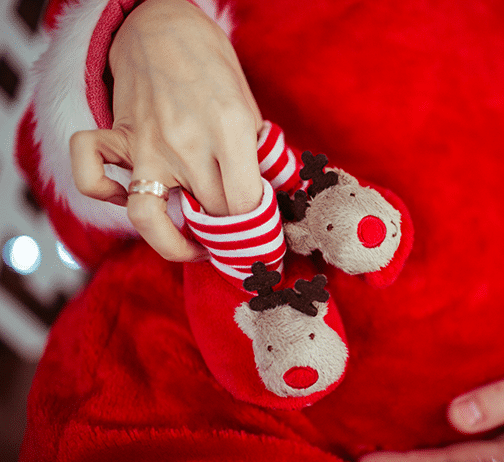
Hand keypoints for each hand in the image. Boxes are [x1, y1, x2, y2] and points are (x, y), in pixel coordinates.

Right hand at [69, 0, 263, 260]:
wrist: (161, 24)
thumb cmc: (213, 67)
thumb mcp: (249, 107)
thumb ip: (255, 155)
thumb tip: (265, 200)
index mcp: (230, 128)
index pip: (244, 203)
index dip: (256, 224)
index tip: (260, 226)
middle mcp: (186, 141)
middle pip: (210, 214)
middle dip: (227, 232)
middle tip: (237, 234)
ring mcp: (146, 142)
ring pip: (148, 217)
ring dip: (173, 244)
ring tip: (192, 248)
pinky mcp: (116, 136)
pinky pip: (92, 178)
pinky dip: (105, 195)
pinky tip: (129, 197)